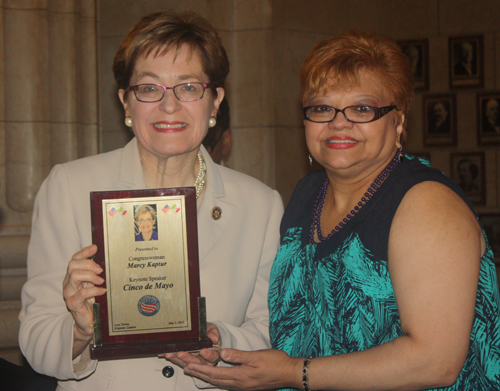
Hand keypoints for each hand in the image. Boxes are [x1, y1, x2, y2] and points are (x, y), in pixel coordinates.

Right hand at [62, 244, 105, 356]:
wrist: (89, 323)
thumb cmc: (94, 302)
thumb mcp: (95, 284)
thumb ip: (97, 273)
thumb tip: (107, 260)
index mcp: (74, 276)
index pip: (75, 259)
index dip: (84, 252)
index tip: (96, 248)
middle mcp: (69, 283)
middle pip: (72, 264)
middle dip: (88, 264)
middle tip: (100, 270)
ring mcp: (69, 293)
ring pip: (74, 275)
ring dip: (90, 276)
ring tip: (101, 281)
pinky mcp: (72, 304)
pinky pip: (81, 293)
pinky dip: (94, 290)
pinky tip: (102, 291)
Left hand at [161, 323, 220, 367]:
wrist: (203, 333)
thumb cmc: (208, 332)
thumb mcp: (212, 330)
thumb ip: (213, 333)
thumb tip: (214, 338)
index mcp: (213, 353)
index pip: (212, 357)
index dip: (208, 355)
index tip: (202, 351)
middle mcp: (204, 360)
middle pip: (197, 363)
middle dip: (188, 359)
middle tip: (181, 354)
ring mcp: (194, 362)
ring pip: (187, 364)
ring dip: (178, 360)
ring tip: (170, 354)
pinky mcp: (186, 361)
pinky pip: (179, 362)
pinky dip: (173, 358)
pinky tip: (167, 354)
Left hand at [183, 349, 300, 390]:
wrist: (290, 373)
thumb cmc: (276, 363)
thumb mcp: (257, 356)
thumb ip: (238, 355)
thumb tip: (222, 353)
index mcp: (240, 376)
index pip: (214, 372)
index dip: (199, 368)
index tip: (187, 363)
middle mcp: (238, 384)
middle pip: (212, 378)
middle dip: (197, 372)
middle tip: (183, 366)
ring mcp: (242, 386)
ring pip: (218, 381)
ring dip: (204, 375)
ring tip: (192, 370)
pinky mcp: (246, 384)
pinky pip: (225, 382)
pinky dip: (215, 378)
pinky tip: (212, 376)